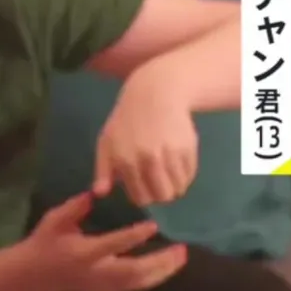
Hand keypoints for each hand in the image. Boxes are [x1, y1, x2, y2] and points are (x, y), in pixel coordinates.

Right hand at [26, 192, 187, 290]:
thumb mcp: (54, 220)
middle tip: (181, 249)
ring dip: (163, 271)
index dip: (134, 236)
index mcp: (83, 252)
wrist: (34, 275)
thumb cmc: (45, 243)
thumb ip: (75, 207)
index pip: (113, 245)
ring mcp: (103, 285)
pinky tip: (167, 268)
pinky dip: (154, 278)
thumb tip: (97, 192)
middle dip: (160, 261)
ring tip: (180, 257)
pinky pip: (136, 286)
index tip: (153, 225)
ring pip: (139, 281)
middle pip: (134, 270)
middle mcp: (97, 271)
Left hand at [93, 74, 198, 205]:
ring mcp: (170, 154)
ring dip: (174, 185)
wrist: (155, 93)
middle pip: (163, 196)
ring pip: (179, 188)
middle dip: (160, 194)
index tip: (143, 188)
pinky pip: (190, 175)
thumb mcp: (107, 142)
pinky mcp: (188, 148)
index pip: (141, 197)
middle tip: (157, 182)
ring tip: (167, 171)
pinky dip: (185, 174)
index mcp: (126, 160)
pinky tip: (176, 161)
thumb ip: (103, 170)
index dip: (143, 196)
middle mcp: (149, 159)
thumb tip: (100, 194)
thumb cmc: (126, 120)